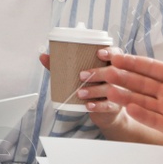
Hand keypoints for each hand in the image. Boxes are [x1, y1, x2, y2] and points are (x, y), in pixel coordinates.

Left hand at [38, 54, 162, 145]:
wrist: (106, 111)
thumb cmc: (93, 86)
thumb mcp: (82, 75)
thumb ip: (63, 66)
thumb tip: (43, 56)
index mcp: (112, 64)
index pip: (116, 53)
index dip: (110, 52)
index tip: (99, 52)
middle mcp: (118, 76)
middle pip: (113, 71)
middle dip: (97, 72)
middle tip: (81, 75)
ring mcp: (119, 92)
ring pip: (110, 89)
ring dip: (94, 90)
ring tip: (80, 93)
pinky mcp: (115, 106)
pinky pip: (108, 106)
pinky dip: (97, 106)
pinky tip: (88, 106)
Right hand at [76, 23, 162, 155]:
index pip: (150, 67)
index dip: (132, 61)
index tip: (114, 55)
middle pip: (140, 83)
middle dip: (121, 77)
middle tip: (102, 72)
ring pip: (141, 101)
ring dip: (125, 96)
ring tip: (109, 90)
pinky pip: (153, 120)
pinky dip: (141, 114)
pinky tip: (129, 108)